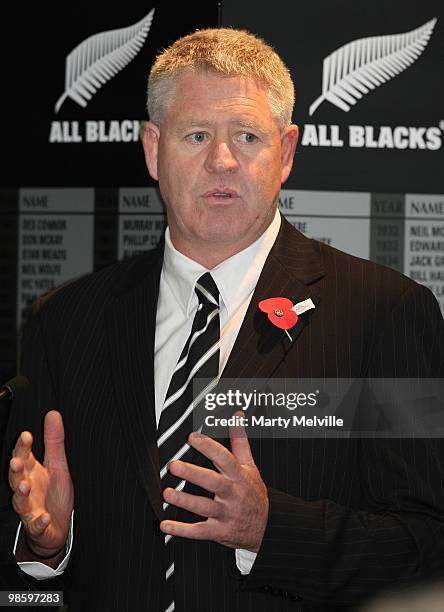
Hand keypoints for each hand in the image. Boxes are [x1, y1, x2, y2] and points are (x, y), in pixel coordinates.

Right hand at [8, 410, 73, 558]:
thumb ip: (54, 441)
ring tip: (24, 486)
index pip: (23, 457)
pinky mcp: (38, 526)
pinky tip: (44, 517)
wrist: (55, 527)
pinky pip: (37, 525)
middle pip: (16, 478)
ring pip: (21, 502)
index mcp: (31, 472)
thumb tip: (53, 414)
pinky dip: (39, 522)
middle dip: (15, 470)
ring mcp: (31, 509)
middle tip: (16, 462)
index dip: (23, 447)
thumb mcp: (57, 464)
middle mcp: (27, 489)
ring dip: (21, 495)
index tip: (26, 435)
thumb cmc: (53, 494)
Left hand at [161, 413, 268, 551]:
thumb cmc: (253, 493)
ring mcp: (226, 514)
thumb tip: (237, 416)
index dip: (209, 447)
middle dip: (193, 473)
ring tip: (167, 493)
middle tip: (174, 465)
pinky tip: (165, 524)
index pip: (224, 458)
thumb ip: (240, 441)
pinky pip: (199, 532)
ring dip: (184, 501)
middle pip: (213, 482)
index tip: (193, 437)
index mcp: (238, 476)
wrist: (265, 528)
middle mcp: (232, 494)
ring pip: (204, 507)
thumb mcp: (250, 466)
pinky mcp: (219, 532)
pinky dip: (181, 530)